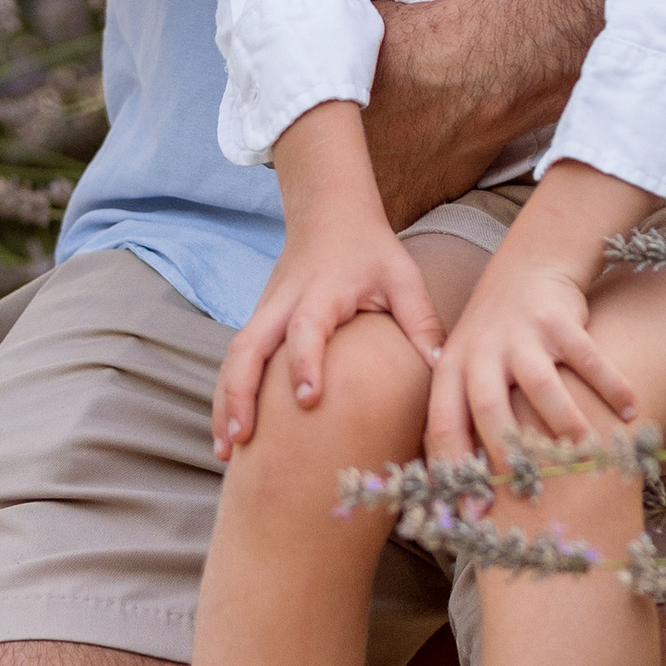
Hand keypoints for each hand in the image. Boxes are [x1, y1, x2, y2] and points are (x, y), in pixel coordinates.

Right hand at [215, 219, 444, 455]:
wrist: (329, 213)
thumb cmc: (371, 251)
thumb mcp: (403, 277)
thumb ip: (423, 321)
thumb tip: (440, 372)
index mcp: (322, 292)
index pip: (306, 328)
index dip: (305, 361)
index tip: (308, 399)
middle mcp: (283, 303)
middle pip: (248, 346)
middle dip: (240, 393)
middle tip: (241, 440)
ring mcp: (264, 312)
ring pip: (234, 357)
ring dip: (225, 402)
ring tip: (224, 452)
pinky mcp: (259, 322)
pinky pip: (236, 361)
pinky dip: (228, 396)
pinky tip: (230, 436)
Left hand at [423, 246, 640, 475]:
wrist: (526, 268)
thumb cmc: (495, 339)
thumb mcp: (465, 369)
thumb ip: (462, 419)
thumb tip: (462, 493)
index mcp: (451, 370)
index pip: (443, 426)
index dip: (455, 472)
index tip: (473, 514)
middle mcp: (481, 351)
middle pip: (488, 409)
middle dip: (508, 455)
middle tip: (532, 490)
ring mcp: (520, 334)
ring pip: (540, 386)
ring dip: (565, 423)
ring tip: (588, 453)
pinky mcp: (558, 319)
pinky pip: (588, 358)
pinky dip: (612, 385)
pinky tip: (632, 411)